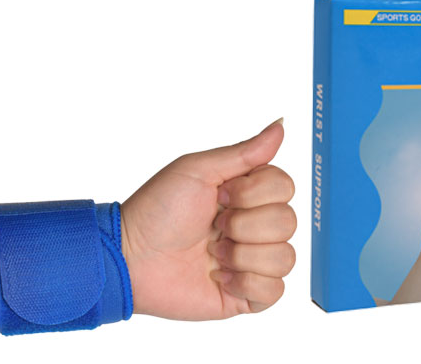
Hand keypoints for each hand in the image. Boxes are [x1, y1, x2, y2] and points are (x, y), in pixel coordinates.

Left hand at [120, 119, 295, 319]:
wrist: (132, 258)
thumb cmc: (158, 210)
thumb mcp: (198, 169)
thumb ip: (244, 152)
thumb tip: (280, 125)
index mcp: (247, 194)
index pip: (285, 186)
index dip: (253, 193)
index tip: (220, 196)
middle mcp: (255, 226)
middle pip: (288, 221)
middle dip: (244, 225)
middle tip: (213, 226)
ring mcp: (253, 261)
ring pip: (285, 258)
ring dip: (242, 255)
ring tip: (212, 252)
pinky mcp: (247, 295)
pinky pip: (275, 291)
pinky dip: (245, 283)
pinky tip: (219, 277)